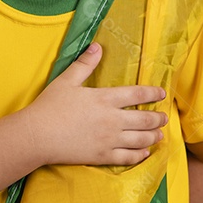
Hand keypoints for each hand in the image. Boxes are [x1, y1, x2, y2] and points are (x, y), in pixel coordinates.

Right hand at [22, 43, 167, 166]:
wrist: (37, 136)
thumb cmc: (50, 106)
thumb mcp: (67, 80)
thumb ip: (85, 64)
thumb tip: (97, 46)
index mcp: (105, 99)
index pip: (137, 95)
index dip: (153, 93)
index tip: (162, 93)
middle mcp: (112, 120)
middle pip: (144, 120)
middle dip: (157, 118)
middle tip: (164, 117)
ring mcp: (109, 140)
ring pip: (140, 140)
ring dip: (153, 136)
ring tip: (160, 135)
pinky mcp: (102, 156)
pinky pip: (128, 157)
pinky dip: (140, 155)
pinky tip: (145, 153)